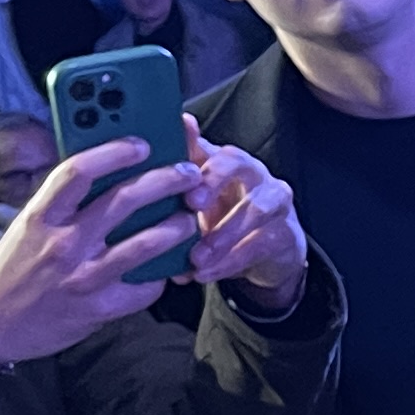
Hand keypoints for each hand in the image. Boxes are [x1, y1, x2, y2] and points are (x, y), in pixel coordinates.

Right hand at [0, 140, 208, 368]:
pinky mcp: (100, 308)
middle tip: (188, 174)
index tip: (142, 144)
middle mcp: (63, 243)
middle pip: (124, 200)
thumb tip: (105, 171)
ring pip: (146, 243)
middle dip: (165, 181)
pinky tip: (168, 266)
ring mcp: (84, 277)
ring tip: (189, 218)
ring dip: (177, 227)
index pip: (78, 171)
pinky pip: (145, 287)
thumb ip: (62, 203)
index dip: (114, 152)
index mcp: (41, 216)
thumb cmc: (13, 268)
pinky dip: (162, 274)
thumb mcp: (29, 226)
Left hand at [173, 129, 308, 312]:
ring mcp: (274, 199)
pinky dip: (230, 261)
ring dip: (222, 234)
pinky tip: (206, 273)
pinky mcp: (286, 231)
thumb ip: (166, 201)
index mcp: (220, 161)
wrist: (267, 253)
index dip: (189, 141)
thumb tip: (128, 201)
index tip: (173, 151)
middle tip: (190, 203)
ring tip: (197, 257)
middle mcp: (251, 172)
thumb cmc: (222, 221)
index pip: (203, 142)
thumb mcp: (191, 211)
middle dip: (212, 180)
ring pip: (254, 208)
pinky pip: (260, 243)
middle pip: (235, 162)